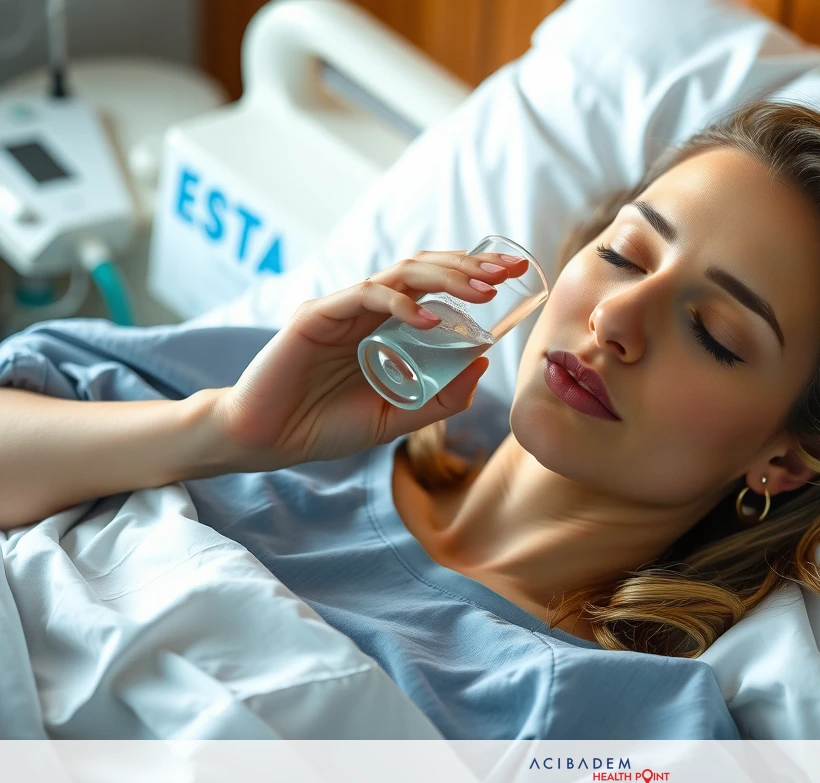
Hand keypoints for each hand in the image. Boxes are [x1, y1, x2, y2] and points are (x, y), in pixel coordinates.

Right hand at [210, 249, 528, 470]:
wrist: (267, 441)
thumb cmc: (325, 426)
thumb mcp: (395, 417)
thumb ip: (438, 398)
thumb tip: (481, 363)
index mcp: (386, 325)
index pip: (435, 286)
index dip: (473, 273)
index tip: (514, 273)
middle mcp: (367, 308)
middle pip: (425, 269)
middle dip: (470, 264)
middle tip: (510, 268)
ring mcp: (342, 308)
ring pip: (400, 273)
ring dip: (446, 276)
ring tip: (483, 288)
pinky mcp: (316, 316)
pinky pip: (364, 296)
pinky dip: (400, 303)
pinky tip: (429, 320)